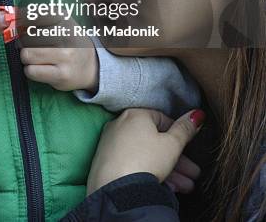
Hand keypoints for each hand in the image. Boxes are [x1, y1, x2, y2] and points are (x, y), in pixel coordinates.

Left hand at [18, 14, 98, 91]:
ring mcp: (65, 57)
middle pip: (27, 36)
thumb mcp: (63, 22)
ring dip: (26, 57)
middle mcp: (66, 37)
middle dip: (23, 41)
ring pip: (27, 54)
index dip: (21, 19)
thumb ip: (42, 15)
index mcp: (65, 20)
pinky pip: (31, 71)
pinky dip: (30, 70)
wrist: (92, 66)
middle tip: (29, 44)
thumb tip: (15, 13)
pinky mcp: (61, 75)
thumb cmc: (71, 42)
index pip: (36, 15)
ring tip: (35, 57)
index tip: (17, 22)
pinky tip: (39, 68)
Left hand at [87, 108, 203, 194]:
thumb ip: (185, 129)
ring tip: (185, 187)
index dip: (178, 136)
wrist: (116, 188)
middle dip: (177, 160)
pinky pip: (133, 163)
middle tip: (192, 174)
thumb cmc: (146, 160)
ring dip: (168, 170)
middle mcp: (120, 124)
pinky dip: (149, 173)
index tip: (189, 151)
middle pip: (155, 141)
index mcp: (136, 114)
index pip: (162, 119)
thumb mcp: (172, 144)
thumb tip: (196, 114)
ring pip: (146, 155)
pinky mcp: (106, 162)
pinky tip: (166, 188)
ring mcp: (111, 143)